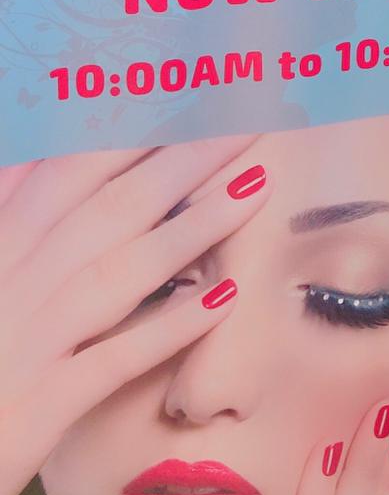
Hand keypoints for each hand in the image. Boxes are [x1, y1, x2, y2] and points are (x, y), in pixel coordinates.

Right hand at [0, 135, 269, 494]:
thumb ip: (13, 196)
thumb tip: (46, 143)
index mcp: (4, 235)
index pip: (79, 165)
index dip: (142, 126)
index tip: (203, 93)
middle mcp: (19, 276)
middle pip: (116, 204)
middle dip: (188, 157)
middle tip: (253, 121)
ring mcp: (33, 338)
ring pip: (123, 270)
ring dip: (194, 226)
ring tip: (258, 188)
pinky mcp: (43, 402)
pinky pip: (115, 359)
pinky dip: (168, 328)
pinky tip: (223, 299)